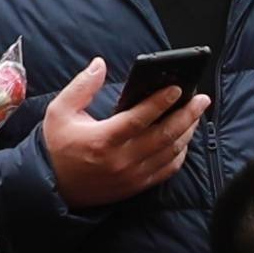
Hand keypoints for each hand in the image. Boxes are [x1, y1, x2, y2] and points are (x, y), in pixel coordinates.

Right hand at [38, 57, 206, 208]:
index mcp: (102, 140)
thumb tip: (100, 64)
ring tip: (196, 114)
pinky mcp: (136, 186)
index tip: (177, 88)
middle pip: (164, 135)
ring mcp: (131, 176)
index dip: (160, 103)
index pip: (139, 119)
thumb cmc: (56, 147)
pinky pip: (167, 170)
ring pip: (170, 152)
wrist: (52, 188)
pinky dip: (180, 153)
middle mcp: (120, 160)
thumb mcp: (58, 112)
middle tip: (201, 99)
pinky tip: (185, 138)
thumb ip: (81, 87)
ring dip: (187, 132)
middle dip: (187, 115)